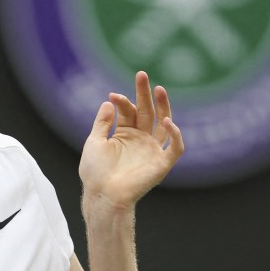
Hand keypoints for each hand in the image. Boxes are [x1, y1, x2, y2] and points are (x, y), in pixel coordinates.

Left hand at [78, 71, 183, 211]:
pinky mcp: (162, 164)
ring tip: (159, 89)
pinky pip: (175, 147)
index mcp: (125, 135)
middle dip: (145, 94)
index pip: (129, 112)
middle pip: (147, 112)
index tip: (112, 96)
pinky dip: (175, 134)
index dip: (123, 102)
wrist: (103, 195)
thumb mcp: (94, 142)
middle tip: (142, 74)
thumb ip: (102, 122)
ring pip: (164, 124)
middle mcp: (141, 140)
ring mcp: (152, 151)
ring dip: (164, 107)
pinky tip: (167, 120)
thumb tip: (108, 101)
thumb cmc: (95, 173)